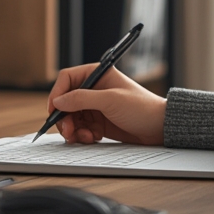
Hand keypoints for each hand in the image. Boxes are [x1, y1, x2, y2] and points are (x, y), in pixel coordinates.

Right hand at [47, 64, 166, 144]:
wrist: (159, 127)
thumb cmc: (141, 107)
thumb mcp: (110, 100)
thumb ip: (81, 99)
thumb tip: (58, 101)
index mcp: (96, 74)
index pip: (67, 79)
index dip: (57, 94)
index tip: (54, 111)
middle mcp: (93, 89)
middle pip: (66, 102)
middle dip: (64, 118)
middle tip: (68, 132)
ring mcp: (95, 106)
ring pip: (71, 117)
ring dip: (73, 129)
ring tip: (84, 137)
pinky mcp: (98, 122)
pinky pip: (80, 128)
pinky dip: (82, 135)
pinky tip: (92, 138)